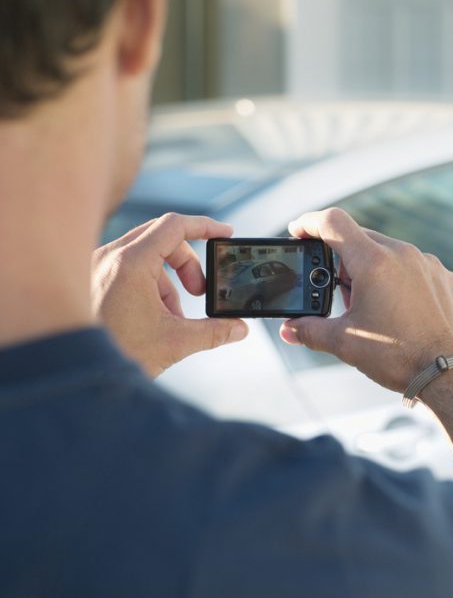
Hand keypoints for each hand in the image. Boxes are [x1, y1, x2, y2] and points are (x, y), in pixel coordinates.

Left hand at [92, 213, 247, 376]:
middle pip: (162, 237)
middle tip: (199, 291)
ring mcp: (96, 266)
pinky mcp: (89, 280)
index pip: (175, 225)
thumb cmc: (112, 353)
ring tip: (171, 315)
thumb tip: (238, 328)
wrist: (68, 372)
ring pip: (145, 254)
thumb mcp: (174, 342)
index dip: (205, 226)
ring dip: (167, 279)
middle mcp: (109, 257)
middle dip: (187, 263)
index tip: (225, 233)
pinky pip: (127, 267)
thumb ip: (213, 332)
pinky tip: (151, 316)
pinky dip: (147, 284)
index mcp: (131, 263)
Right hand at [279, 209, 452, 392]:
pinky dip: (399, 280)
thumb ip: (310, 330)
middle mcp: (403, 254)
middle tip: (336, 290)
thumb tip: (289, 329)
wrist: (451, 374)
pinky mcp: (446, 278)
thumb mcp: (346, 343)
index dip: (309, 223)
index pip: (333, 222)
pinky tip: (398, 310)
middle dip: (342, 259)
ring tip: (369, 306)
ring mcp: (428, 264)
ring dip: (372, 270)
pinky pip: (415, 268)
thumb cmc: (399, 356)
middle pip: (361, 239)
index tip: (298, 230)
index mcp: (374, 262)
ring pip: (389, 253)